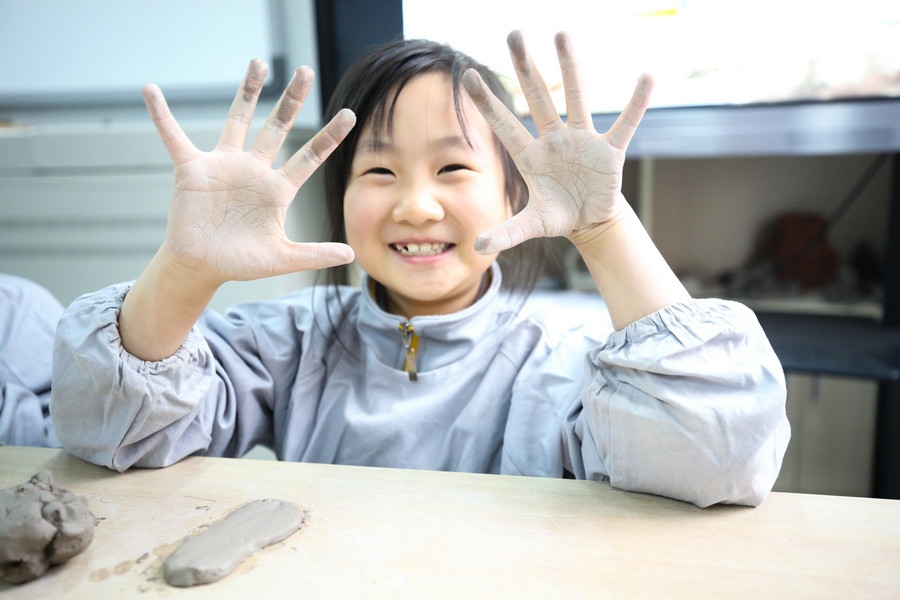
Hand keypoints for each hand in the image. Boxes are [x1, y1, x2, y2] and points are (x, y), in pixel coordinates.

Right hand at [143, 60, 355, 286]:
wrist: (201, 267)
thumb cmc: (240, 262)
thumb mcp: (281, 258)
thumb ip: (314, 254)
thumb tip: (352, 254)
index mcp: (277, 190)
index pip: (308, 157)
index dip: (328, 137)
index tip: (349, 114)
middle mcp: (254, 170)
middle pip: (277, 127)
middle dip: (292, 100)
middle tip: (306, 70)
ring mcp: (223, 166)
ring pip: (238, 120)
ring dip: (248, 91)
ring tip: (259, 62)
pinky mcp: (191, 169)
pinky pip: (173, 136)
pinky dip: (161, 115)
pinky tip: (151, 90)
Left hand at [462, 31, 651, 253]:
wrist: (590, 221)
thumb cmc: (558, 215)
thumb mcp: (533, 225)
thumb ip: (508, 232)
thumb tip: (479, 248)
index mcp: (530, 156)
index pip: (504, 125)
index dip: (486, 103)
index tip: (467, 77)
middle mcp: (553, 140)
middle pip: (537, 97)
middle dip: (525, 67)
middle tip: (513, 32)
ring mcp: (582, 141)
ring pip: (576, 97)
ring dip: (569, 67)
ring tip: (561, 33)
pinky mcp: (610, 150)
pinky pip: (625, 123)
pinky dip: (637, 103)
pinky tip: (647, 77)